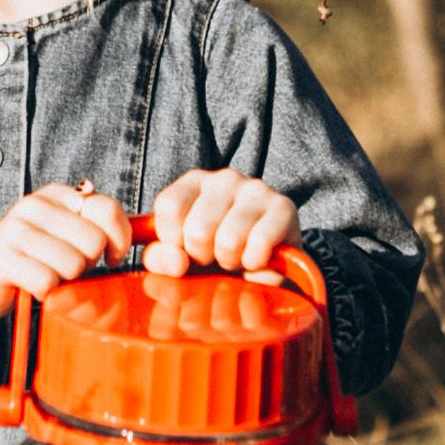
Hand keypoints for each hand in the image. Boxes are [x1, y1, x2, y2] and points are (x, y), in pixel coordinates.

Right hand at [0, 183, 133, 346]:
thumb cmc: (36, 256)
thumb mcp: (69, 233)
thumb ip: (102, 228)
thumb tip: (154, 233)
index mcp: (57, 195)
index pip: (107, 209)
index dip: (118, 240)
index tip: (111, 256)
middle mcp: (34, 206)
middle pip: (92, 242)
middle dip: (88, 264)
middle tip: (70, 269)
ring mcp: (14, 230)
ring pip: (71, 264)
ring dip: (66, 280)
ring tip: (49, 276)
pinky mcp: (1, 259)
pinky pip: (46, 282)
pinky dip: (47, 293)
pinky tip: (34, 287)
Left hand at [145, 169, 299, 274]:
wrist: (263, 266)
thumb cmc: (213, 256)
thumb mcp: (178, 259)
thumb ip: (160, 259)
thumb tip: (177, 262)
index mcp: (193, 182)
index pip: (169, 207)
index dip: (173, 241)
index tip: (184, 249)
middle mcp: (225, 178)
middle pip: (197, 229)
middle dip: (204, 256)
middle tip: (215, 256)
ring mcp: (256, 189)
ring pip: (229, 239)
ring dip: (230, 261)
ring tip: (236, 257)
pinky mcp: (284, 207)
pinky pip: (259, 243)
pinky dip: (254, 263)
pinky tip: (256, 259)